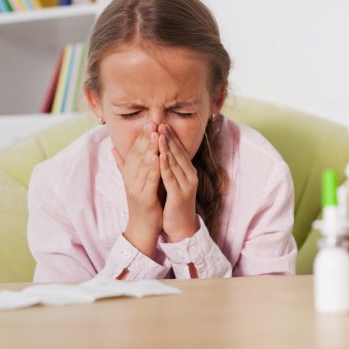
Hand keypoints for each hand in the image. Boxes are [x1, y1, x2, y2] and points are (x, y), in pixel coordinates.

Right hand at [113, 122, 161, 257]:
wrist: (141, 228)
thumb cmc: (142, 202)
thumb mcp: (133, 180)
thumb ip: (124, 164)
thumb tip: (112, 148)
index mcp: (128, 173)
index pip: (134, 150)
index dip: (141, 135)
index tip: (149, 121)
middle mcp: (129, 178)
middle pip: (137, 154)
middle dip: (146, 137)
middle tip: (152, 121)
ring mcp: (135, 188)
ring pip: (143, 165)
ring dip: (149, 148)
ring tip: (156, 134)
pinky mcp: (143, 198)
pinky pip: (149, 180)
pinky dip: (153, 168)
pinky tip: (158, 157)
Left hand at [158, 124, 199, 241]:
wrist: (180, 226)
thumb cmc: (173, 203)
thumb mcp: (170, 181)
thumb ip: (166, 166)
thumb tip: (159, 151)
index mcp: (187, 171)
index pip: (179, 149)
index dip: (170, 136)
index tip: (160, 123)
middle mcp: (190, 175)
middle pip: (178, 153)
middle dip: (168, 137)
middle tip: (160, 122)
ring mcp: (187, 185)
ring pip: (175, 163)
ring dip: (167, 148)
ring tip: (159, 134)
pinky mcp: (180, 195)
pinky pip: (171, 178)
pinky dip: (165, 166)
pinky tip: (160, 156)